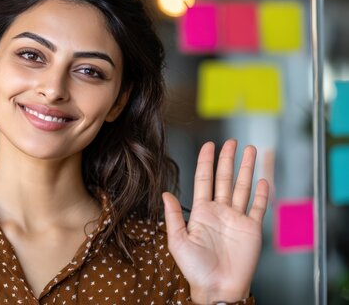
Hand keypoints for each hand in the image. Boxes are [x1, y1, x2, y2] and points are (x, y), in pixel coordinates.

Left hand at [162, 139, 268, 303]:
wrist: (217, 287)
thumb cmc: (195, 269)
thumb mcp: (178, 241)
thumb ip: (174, 216)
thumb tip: (165, 193)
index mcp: (202, 212)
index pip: (204, 180)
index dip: (207, 162)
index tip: (209, 145)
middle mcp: (220, 212)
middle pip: (225, 179)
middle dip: (228, 159)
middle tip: (232, 142)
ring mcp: (237, 219)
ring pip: (242, 187)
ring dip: (246, 169)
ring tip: (250, 150)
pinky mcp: (252, 229)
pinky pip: (258, 207)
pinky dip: (262, 193)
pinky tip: (262, 178)